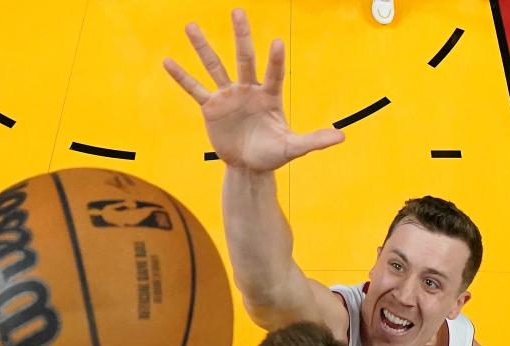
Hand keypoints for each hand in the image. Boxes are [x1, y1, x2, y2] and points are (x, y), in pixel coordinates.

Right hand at [163, 8, 343, 170]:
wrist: (248, 166)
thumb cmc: (272, 154)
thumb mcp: (293, 148)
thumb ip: (313, 140)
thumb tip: (341, 137)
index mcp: (269, 96)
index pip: (273, 74)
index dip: (275, 60)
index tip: (277, 43)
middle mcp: (248, 90)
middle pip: (243, 58)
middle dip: (241, 35)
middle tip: (238, 11)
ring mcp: (228, 96)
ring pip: (215, 66)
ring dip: (203, 47)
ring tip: (191, 26)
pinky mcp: (211, 108)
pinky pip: (194, 89)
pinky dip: (182, 77)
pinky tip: (168, 61)